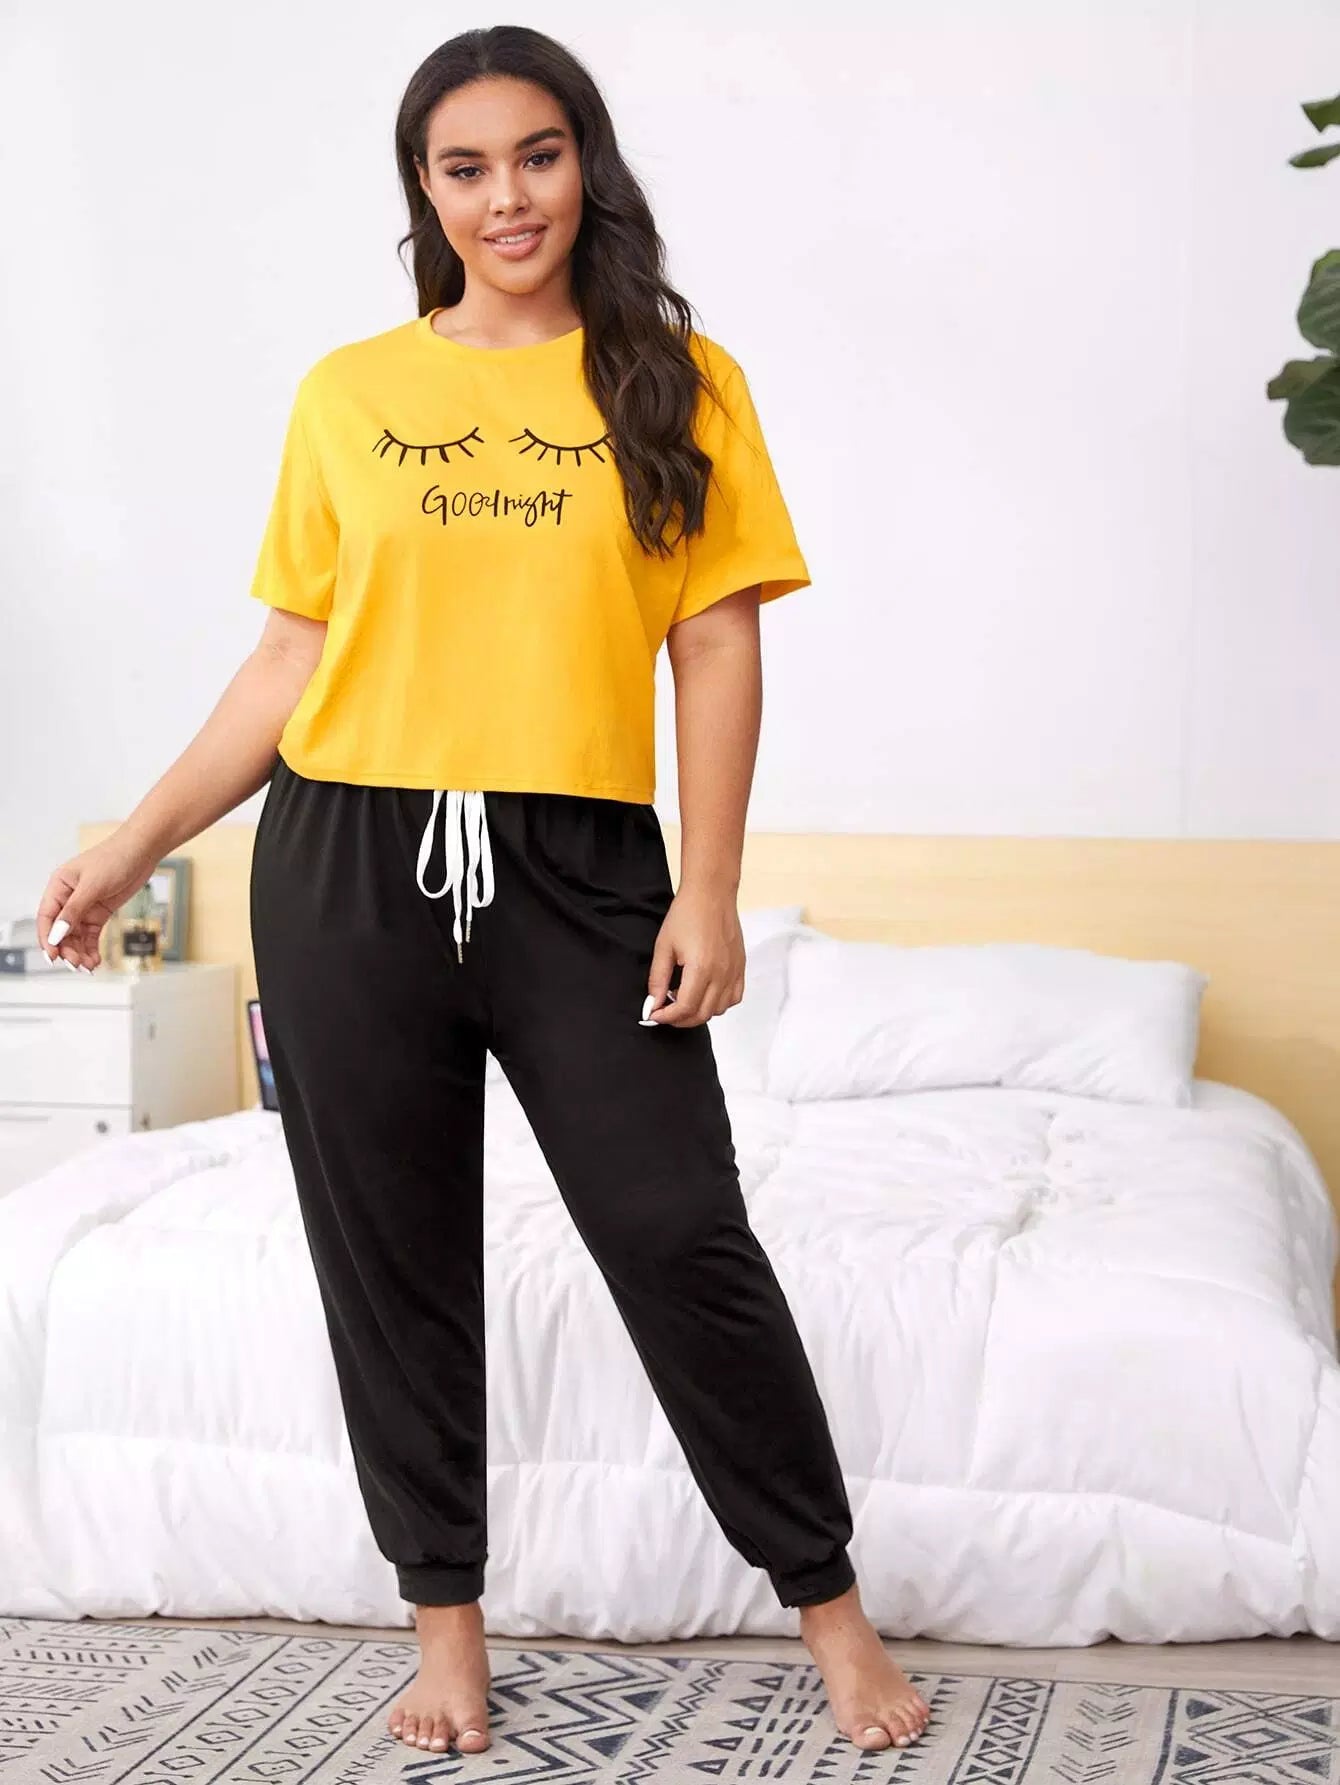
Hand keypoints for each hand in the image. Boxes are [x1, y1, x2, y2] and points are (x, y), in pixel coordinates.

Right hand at [36, 831, 158, 971]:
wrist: (142, 851)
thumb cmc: (115, 859)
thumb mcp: (92, 886)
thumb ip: (74, 911)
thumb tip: (57, 935)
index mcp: (59, 886)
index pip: (46, 917)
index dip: (47, 938)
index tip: (53, 957)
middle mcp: (68, 898)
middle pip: (61, 931)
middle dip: (67, 949)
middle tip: (76, 964)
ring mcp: (84, 907)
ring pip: (76, 936)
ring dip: (80, 952)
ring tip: (88, 966)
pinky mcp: (99, 912)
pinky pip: (91, 935)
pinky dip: (91, 948)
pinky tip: (95, 960)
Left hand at [642, 884, 744, 1026]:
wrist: (711, 894)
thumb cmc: (687, 914)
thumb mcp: (664, 946)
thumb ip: (658, 979)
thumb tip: (653, 1004)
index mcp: (701, 969)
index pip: (684, 1008)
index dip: (667, 1017)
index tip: (654, 1014)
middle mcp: (721, 974)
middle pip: (702, 1014)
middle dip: (680, 1019)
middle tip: (665, 1011)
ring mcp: (734, 972)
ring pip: (719, 1010)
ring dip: (699, 1012)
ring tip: (683, 999)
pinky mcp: (740, 967)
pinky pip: (734, 998)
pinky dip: (719, 1004)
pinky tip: (705, 994)